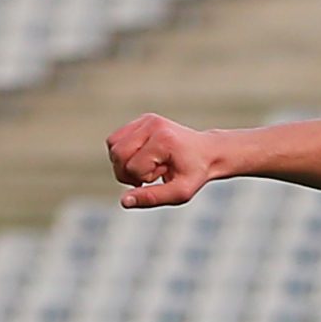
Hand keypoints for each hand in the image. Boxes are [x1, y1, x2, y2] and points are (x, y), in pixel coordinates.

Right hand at [108, 112, 223, 207]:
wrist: (208, 153)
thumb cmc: (195, 174)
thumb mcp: (180, 192)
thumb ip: (152, 198)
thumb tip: (124, 201)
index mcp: (163, 140)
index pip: (132, 167)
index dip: (142, 180)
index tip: (162, 177)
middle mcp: (152, 124)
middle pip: (117, 154)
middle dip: (128, 172)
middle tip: (151, 175)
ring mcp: (145, 119)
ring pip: (112, 146)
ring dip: (125, 163)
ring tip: (149, 165)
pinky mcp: (141, 120)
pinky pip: (116, 139)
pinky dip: (124, 153)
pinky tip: (144, 158)